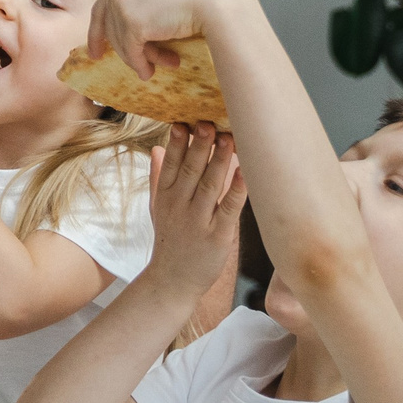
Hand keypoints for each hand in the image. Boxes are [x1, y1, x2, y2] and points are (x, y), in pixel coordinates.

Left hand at [87, 0, 245, 81]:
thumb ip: (145, 1)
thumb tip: (132, 30)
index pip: (103, 6)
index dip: (98, 31)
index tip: (97, 52)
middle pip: (110, 28)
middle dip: (126, 51)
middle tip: (141, 68)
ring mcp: (121, 1)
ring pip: (122, 42)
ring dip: (144, 57)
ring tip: (168, 63)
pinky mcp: (131, 22)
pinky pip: (131, 52)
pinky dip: (140, 64)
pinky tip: (149, 72)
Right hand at [146, 123, 244, 298]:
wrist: (172, 281)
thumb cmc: (170, 242)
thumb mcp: (157, 209)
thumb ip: (158, 178)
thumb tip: (158, 149)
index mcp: (165, 197)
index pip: (170, 164)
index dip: (177, 142)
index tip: (182, 121)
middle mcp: (179, 206)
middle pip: (190, 170)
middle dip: (199, 145)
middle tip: (207, 121)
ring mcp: (198, 221)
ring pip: (209, 184)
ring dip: (219, 160)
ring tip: (228, 137)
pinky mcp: (217, 236)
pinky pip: (228, 209)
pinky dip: (236, 190)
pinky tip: (245, 172)